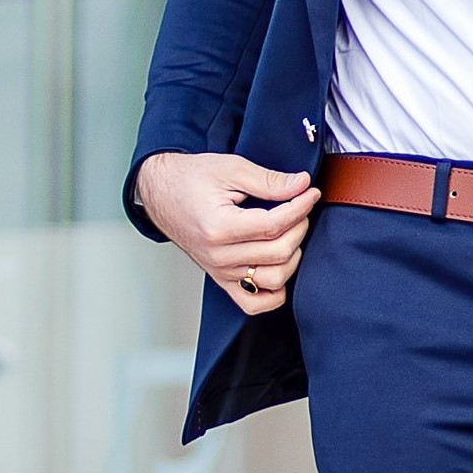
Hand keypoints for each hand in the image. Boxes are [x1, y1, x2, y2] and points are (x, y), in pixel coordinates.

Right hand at [136, 152, 319, 315]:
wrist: (162, 192)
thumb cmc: (191, 179)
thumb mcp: (230, 169)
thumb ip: (269, 180)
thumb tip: (301, 184)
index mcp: (218, 228)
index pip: (274, 226)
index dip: (300, 208)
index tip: (310, 193)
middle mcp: (219, 256)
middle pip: (278, 253)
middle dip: (299, 226)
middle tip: (300, 206)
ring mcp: (220, 272)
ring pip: (274, 280)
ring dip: (292, 256)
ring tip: (290, 232)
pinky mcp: (222, 280)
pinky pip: (255, 303)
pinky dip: (274, 292)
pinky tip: (279, 266)